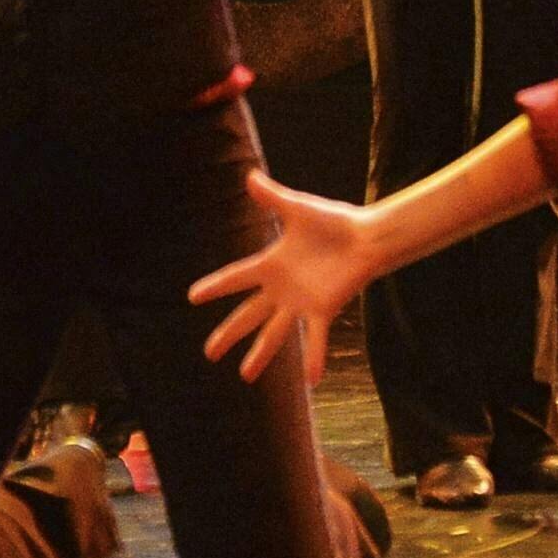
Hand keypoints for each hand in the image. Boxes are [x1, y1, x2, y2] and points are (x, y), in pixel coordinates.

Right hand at [189, 169, 375, 384]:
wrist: (366, 237)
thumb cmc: (333, 222)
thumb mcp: (298, 209)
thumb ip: (274, 197)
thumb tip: (250, 177)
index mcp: (271, 264)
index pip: (235, 278)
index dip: (214, 287)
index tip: (191, 297)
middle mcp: (282, 288)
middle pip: (248, 314)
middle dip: (228, 333)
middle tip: (208, 353)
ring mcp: (301, 302)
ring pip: (275, 333)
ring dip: (261, 354)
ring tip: (246, 376)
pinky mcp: (324, 309)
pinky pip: (316, 338)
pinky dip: (313, 358)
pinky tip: (310, 380)